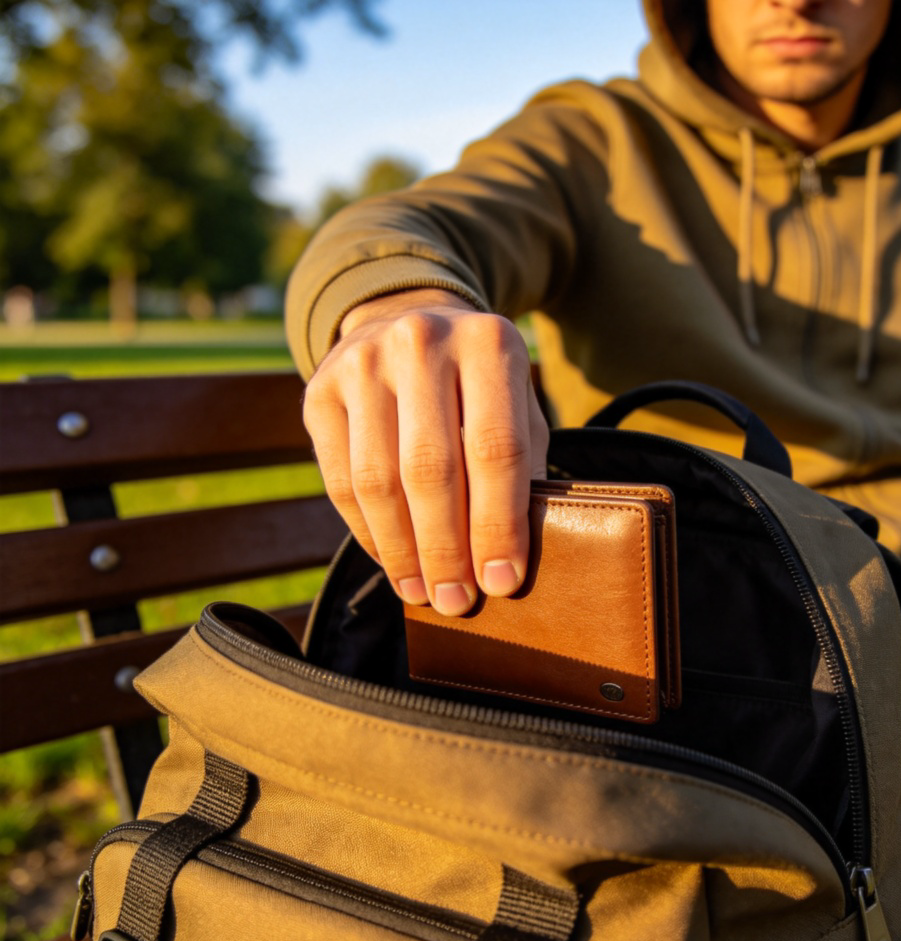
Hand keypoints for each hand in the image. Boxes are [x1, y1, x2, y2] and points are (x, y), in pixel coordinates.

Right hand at [302, 288, 548, 614]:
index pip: (496, 449)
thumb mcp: (517, 408)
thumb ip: (521, 470)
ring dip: (402, 551)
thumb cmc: (480, 387)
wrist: (410, 320)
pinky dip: (368, 532)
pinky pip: (341, 480)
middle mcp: (421, 342)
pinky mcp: (320, 390)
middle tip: (457, 602)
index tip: (501, 582)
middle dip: (446, 549)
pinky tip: (391, 560)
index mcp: (488, 343)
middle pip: (431, 469)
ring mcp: (362, 363)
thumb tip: (507, 563)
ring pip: (378, 480)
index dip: (498, 525)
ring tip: (422, 593)